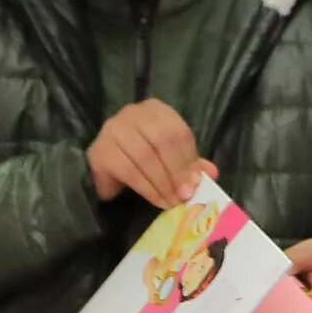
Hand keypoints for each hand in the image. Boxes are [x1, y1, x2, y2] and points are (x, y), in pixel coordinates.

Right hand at [87, 99, 215, 208]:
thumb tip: (212, 173)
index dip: (188, 160)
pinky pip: (128, 170)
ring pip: (145, 156)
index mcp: (155, 110)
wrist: (105, 168)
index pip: (178, 131)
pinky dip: (146, 187)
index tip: (196, 184)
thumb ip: (189, 163)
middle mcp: (132, 114)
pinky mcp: (99, 151)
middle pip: (162, 141)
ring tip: (171, 202)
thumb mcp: (169, 159)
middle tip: (184, 196)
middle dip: (176, 172)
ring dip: (162, 183)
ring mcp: (113, 130)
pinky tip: (156, 199)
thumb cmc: (142, 161)